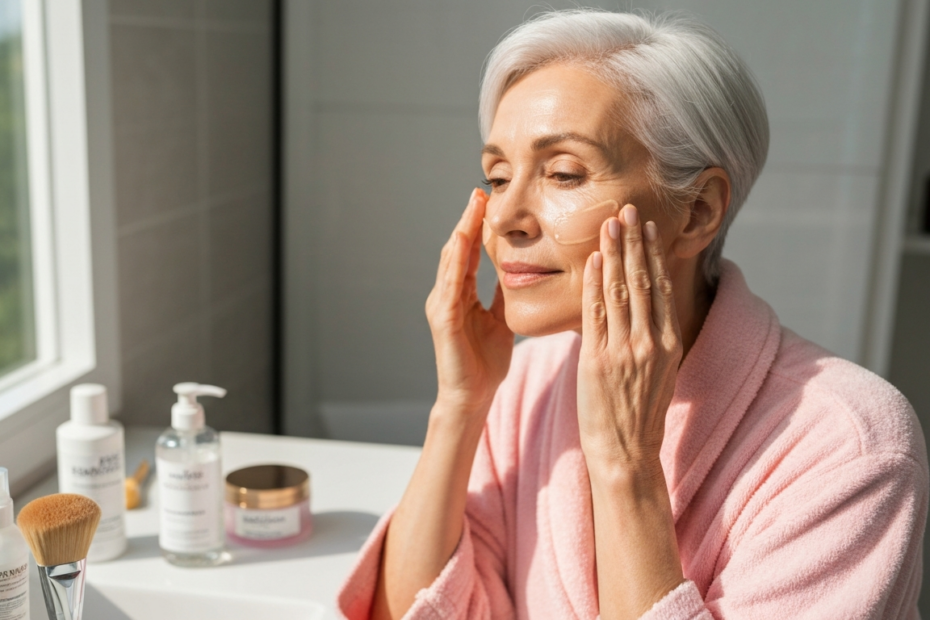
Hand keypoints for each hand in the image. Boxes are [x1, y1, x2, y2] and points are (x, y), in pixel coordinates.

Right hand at [426, 188, 513, 413]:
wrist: (472, 397)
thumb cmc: (485, 364)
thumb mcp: (500, 320)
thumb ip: (503, 295)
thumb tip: (519, 269)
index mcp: (461, 296)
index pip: (469, 254)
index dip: (477, 227)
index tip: (488, 201)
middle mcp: (447, 296)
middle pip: (457, 250)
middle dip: (468, 220)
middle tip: (479, 192)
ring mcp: (442, 307)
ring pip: (451, 261)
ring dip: (461, 233)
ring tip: (472, 209)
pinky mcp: (444, 320)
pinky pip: (450, 285)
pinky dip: (456, 262)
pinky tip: (462, 244)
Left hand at [576, 205, 682, 471]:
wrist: (626, 453)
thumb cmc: (638, 414)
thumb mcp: (656, 373)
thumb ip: (650, 340)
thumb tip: (639, 311)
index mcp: (668, 343)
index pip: (659, 287)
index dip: (652, 254)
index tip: (646, 227)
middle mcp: (650, 342)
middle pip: (642, 281)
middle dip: (634, 242)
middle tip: (627, 209)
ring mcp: (625, 350)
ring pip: (620, 291)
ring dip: (614, 253)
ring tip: (610, 223)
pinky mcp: (598, 360)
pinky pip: (596, 314)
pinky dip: (595, 284)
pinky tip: (593, 259)